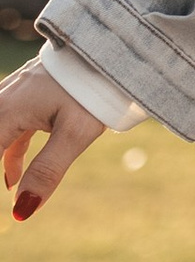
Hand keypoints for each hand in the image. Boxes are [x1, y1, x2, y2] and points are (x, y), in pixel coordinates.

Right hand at [2, 62, 105, 223]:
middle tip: (11, 186)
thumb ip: (47, 171)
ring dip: (2, 158)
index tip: (5, 191)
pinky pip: (10, 126)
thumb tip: (22, 210)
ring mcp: (17, 94)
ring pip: (0, 132)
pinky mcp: (30, 94)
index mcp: (9, 109)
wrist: (115, 52)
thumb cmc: (95, 90)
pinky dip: (10, 150)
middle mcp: (6, 99)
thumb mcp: (75, 134)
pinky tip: (14, 173)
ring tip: (10, 188)